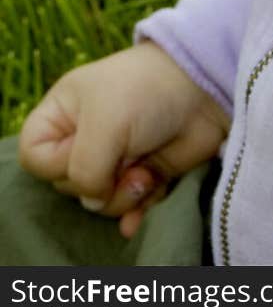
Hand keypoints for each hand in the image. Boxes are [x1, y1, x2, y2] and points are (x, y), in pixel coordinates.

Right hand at [18, 43, 229, 239]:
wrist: (205, 87)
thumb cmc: (146, 91)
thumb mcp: (104, 122)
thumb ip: (85, 169)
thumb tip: (95, 200)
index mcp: (63, 112)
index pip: (34, 156)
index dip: (55, 163)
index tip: (81, 149)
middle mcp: (85, 136)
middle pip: (68, 185)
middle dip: (96, 182)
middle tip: (123, 160)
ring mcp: (115, 157)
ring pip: (99, 202)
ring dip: (121, 197)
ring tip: (143, 174)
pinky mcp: (145, 173)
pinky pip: (130, 207)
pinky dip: (135, 212)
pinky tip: (138, 219)